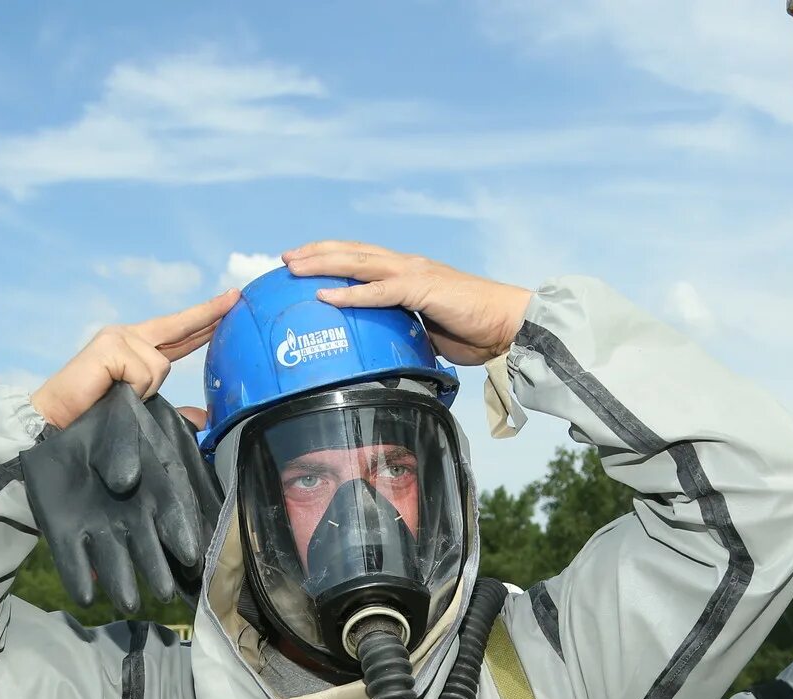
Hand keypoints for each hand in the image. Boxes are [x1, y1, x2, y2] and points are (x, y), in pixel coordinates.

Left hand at [21, 385, 222, 611]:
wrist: (54, 419)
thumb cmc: (99, 416)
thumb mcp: (118, 403)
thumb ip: (127, 428)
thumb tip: (127, 478)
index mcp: (153, 484)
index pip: (173, 514)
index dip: (182, 534)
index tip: (189, 556)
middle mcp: (130, 511)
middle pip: (149, 547)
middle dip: (157, 570)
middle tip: (165, 593)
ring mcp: (97, 524)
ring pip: (115, 560)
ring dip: (122, 582)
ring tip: (128, 603)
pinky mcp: (64, 530)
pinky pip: (73, 558)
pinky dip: (79, 578)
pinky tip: (85, 596)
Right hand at [31, 291, 239, 429]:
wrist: (57, 423)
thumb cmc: (95, 417)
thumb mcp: (143, 410)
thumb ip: (172, 409)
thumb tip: (204, 418)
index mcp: (137, 348)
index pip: (179, 332)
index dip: (206, 318)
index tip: (231, 300)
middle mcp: (129, 336)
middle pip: (178, 327)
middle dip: (208, 315)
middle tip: (236, 296)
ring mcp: (118, 338)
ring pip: (162, 364)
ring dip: (146, 390)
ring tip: (118, 397)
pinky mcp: (110, 346)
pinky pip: (145, 372)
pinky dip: (135, 390)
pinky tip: (111, 390)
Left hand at [281, 241, 530, 365]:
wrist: (506, 323)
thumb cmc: (473, 328)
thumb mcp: (429, 329)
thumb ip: (405, 330)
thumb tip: (386, 351)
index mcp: (408, 272)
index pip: (362, 257)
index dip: (332, 255)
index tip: (304, 261)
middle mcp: (407, 265)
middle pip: (353, 252)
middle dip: (317, 252)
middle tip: (286, 258)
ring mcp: (414, 274)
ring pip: (359, 262)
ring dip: (324, 263)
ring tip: (294, 267)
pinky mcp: (422, 289)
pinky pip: (380, 290)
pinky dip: (351, 292)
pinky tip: (326, 295)